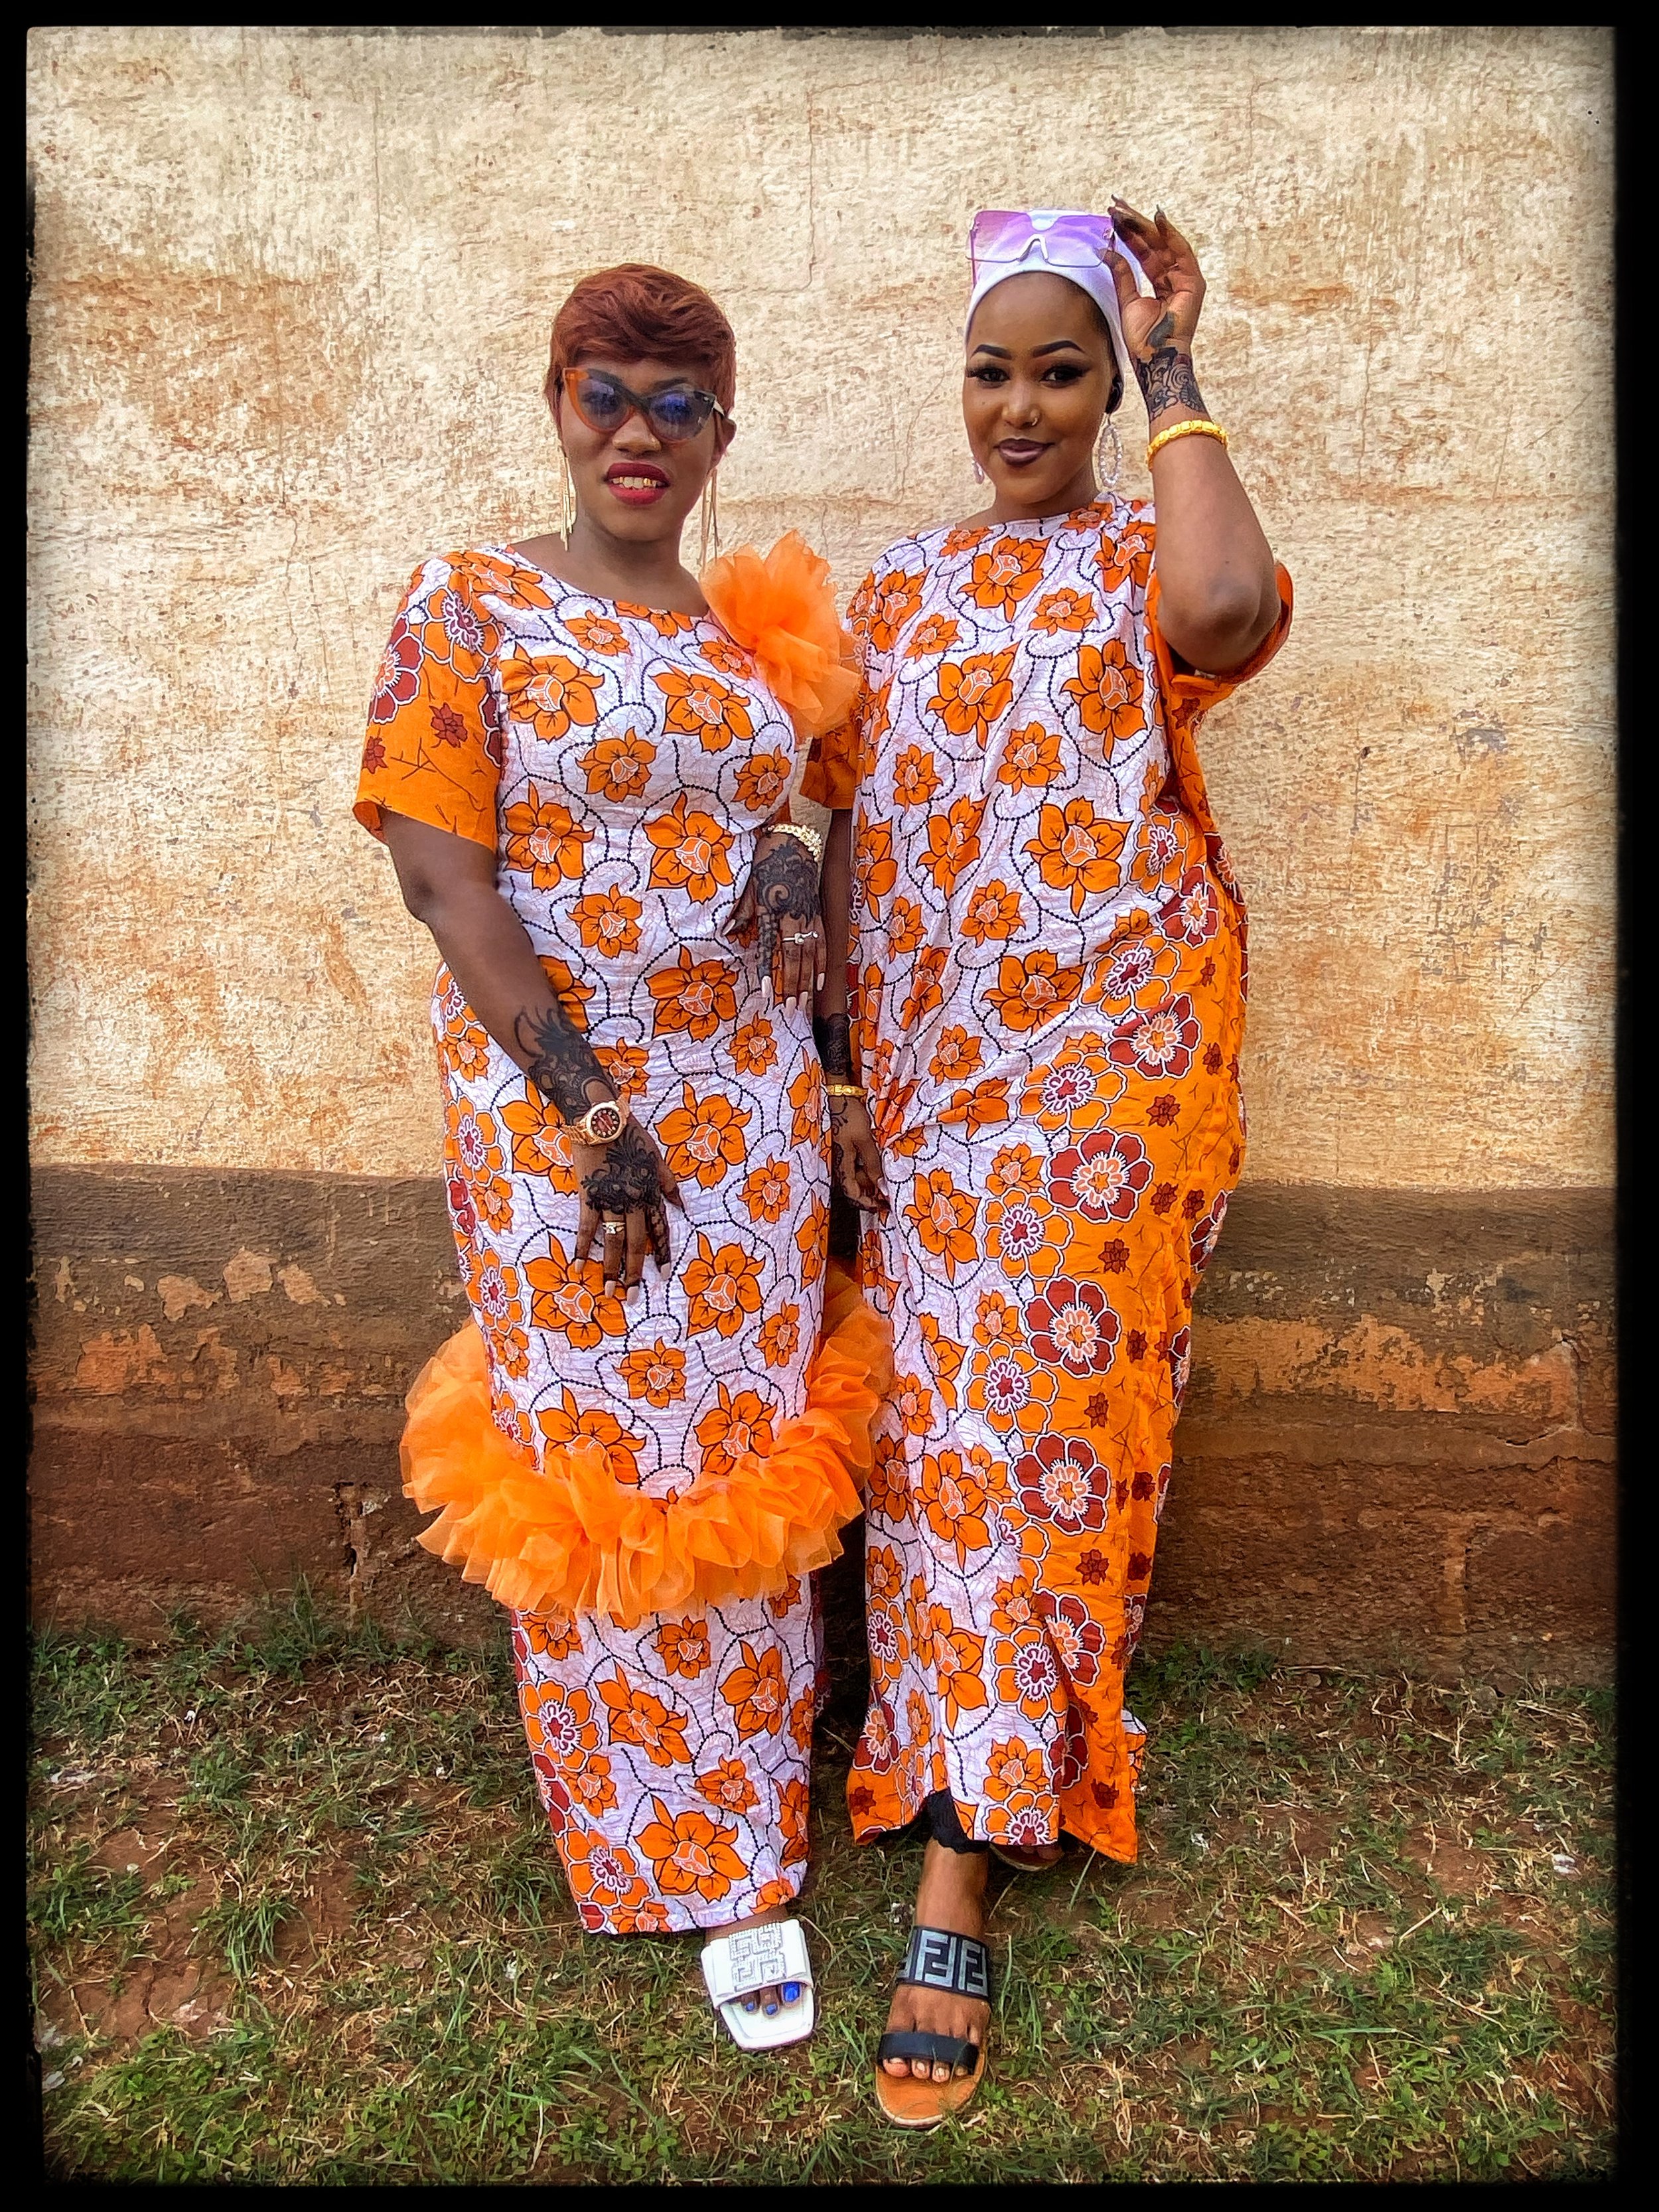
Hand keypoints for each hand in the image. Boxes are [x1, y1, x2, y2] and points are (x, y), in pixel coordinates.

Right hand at [575, 1122, 684, 1301]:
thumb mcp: (656, 1156)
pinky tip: (579, 1268)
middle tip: (633, 1298)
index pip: (660, 1229)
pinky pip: (587, 1228)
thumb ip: (668, 1182)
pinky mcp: (589, 1196)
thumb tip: (682, 1205)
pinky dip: (583, 1249)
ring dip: (611, 1269)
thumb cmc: (629, 1134)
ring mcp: (610, 1200)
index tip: (663, 1275)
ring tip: (610, 1292)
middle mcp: (633, 1200)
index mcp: (651, 1191)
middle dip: (636, 1273)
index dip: (662, 1253)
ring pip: (614, 1242)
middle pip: (637, 1243)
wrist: (599, 1118)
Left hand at [732, 828, 825, 1011]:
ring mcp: (808, 915)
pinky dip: (822, 963)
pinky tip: (819, 980)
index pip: (771, 947)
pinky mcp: (818, 912)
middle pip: (795, 957)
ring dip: (807, 980)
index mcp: (773, 909)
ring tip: (803, 1002)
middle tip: (790, 1008)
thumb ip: (742, 910)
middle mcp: (793, 915)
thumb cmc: (767, 859)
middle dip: (792, 985)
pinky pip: (823, 942)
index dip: (769, 972)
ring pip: (811, 954)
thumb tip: (729, 932)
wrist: (796, 839)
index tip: (767, 994)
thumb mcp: (749, 882)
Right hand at [829, 1092, 888, 1213]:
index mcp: (842, 1165)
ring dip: (873, 1181)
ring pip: (859, 1177)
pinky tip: (882, 1166)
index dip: (866, 1204)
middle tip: (891, 1195)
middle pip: (856, 1188)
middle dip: (872, 1194)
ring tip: (890, 1180)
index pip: (852, 1194)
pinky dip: (870, 1169)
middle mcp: (842, 1164)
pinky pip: (859, 1165)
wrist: (840, 1097)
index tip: (882, 1207)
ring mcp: (845, 1157)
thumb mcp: (864, 1140)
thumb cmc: (850, 1117)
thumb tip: (881, 1187)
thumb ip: (873, 1164)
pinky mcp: (849, 1149)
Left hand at [1102, 200, 1208, 419]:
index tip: (1111, 217)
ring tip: (1124, 210)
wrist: (1154, 360)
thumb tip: (1107, 250)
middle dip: (1133, 223)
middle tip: (1114, 204)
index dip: (1128, 234)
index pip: (1143, 252)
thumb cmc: (1141, 340)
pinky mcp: (1194, 283)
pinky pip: (1181, 253)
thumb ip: (1122, 274)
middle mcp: (1174, 278)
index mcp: (1159, 283)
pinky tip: (1156, 218)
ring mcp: (1186, 279)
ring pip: (1163, 244)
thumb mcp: (1126, 300)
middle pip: (1153, 244)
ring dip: (1144, 225)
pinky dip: (1170, 235)